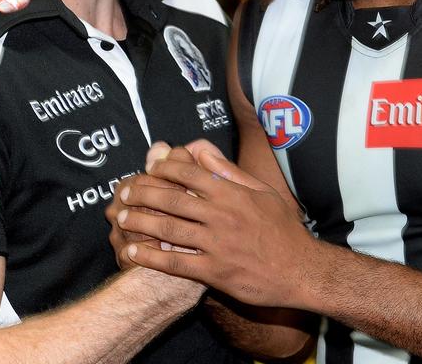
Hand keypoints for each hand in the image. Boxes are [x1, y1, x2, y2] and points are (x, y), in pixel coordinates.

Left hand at [115, 146, 317, 307]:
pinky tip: (132, 253)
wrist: (301, 270)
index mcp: (232, 192)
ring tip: (121, 218)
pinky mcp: (214, 272)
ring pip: (168, 229)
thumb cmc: (284, 229)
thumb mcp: (263, 192)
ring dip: (140, 222)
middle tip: (124, 192)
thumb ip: (230, 171)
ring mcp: (217, 244)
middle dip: (142, 193)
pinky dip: (150, 257)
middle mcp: (221, 215)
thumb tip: (202, 150)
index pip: (189, 172)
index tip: (149, 168)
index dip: (164, 168)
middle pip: (171, 199)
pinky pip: (175, 263)